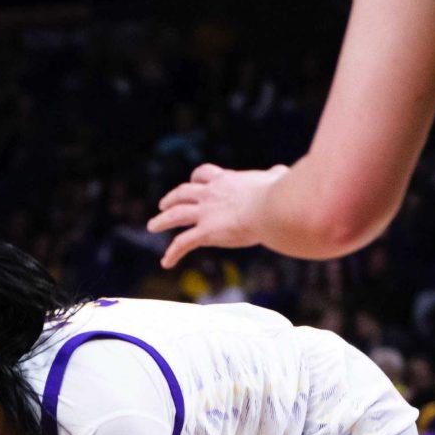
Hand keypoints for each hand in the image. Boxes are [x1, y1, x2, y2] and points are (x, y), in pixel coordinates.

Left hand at [149, 163, 288, 268]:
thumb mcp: (275, 180)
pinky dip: (172, 253)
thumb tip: (281, 171)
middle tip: (163, 204)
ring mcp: (205, 213)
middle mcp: (211, 194)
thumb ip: (275, 176)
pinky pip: (183, 243)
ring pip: (176, 215)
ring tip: (152, 226)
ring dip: (162, 220)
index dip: (196, 179)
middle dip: (172, 198)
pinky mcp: (205, 233)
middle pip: (183, 192)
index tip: (193, 182)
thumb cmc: (278, 194)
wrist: (271, 208)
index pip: (205, 174)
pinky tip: (166, 262)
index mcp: (226, 181)